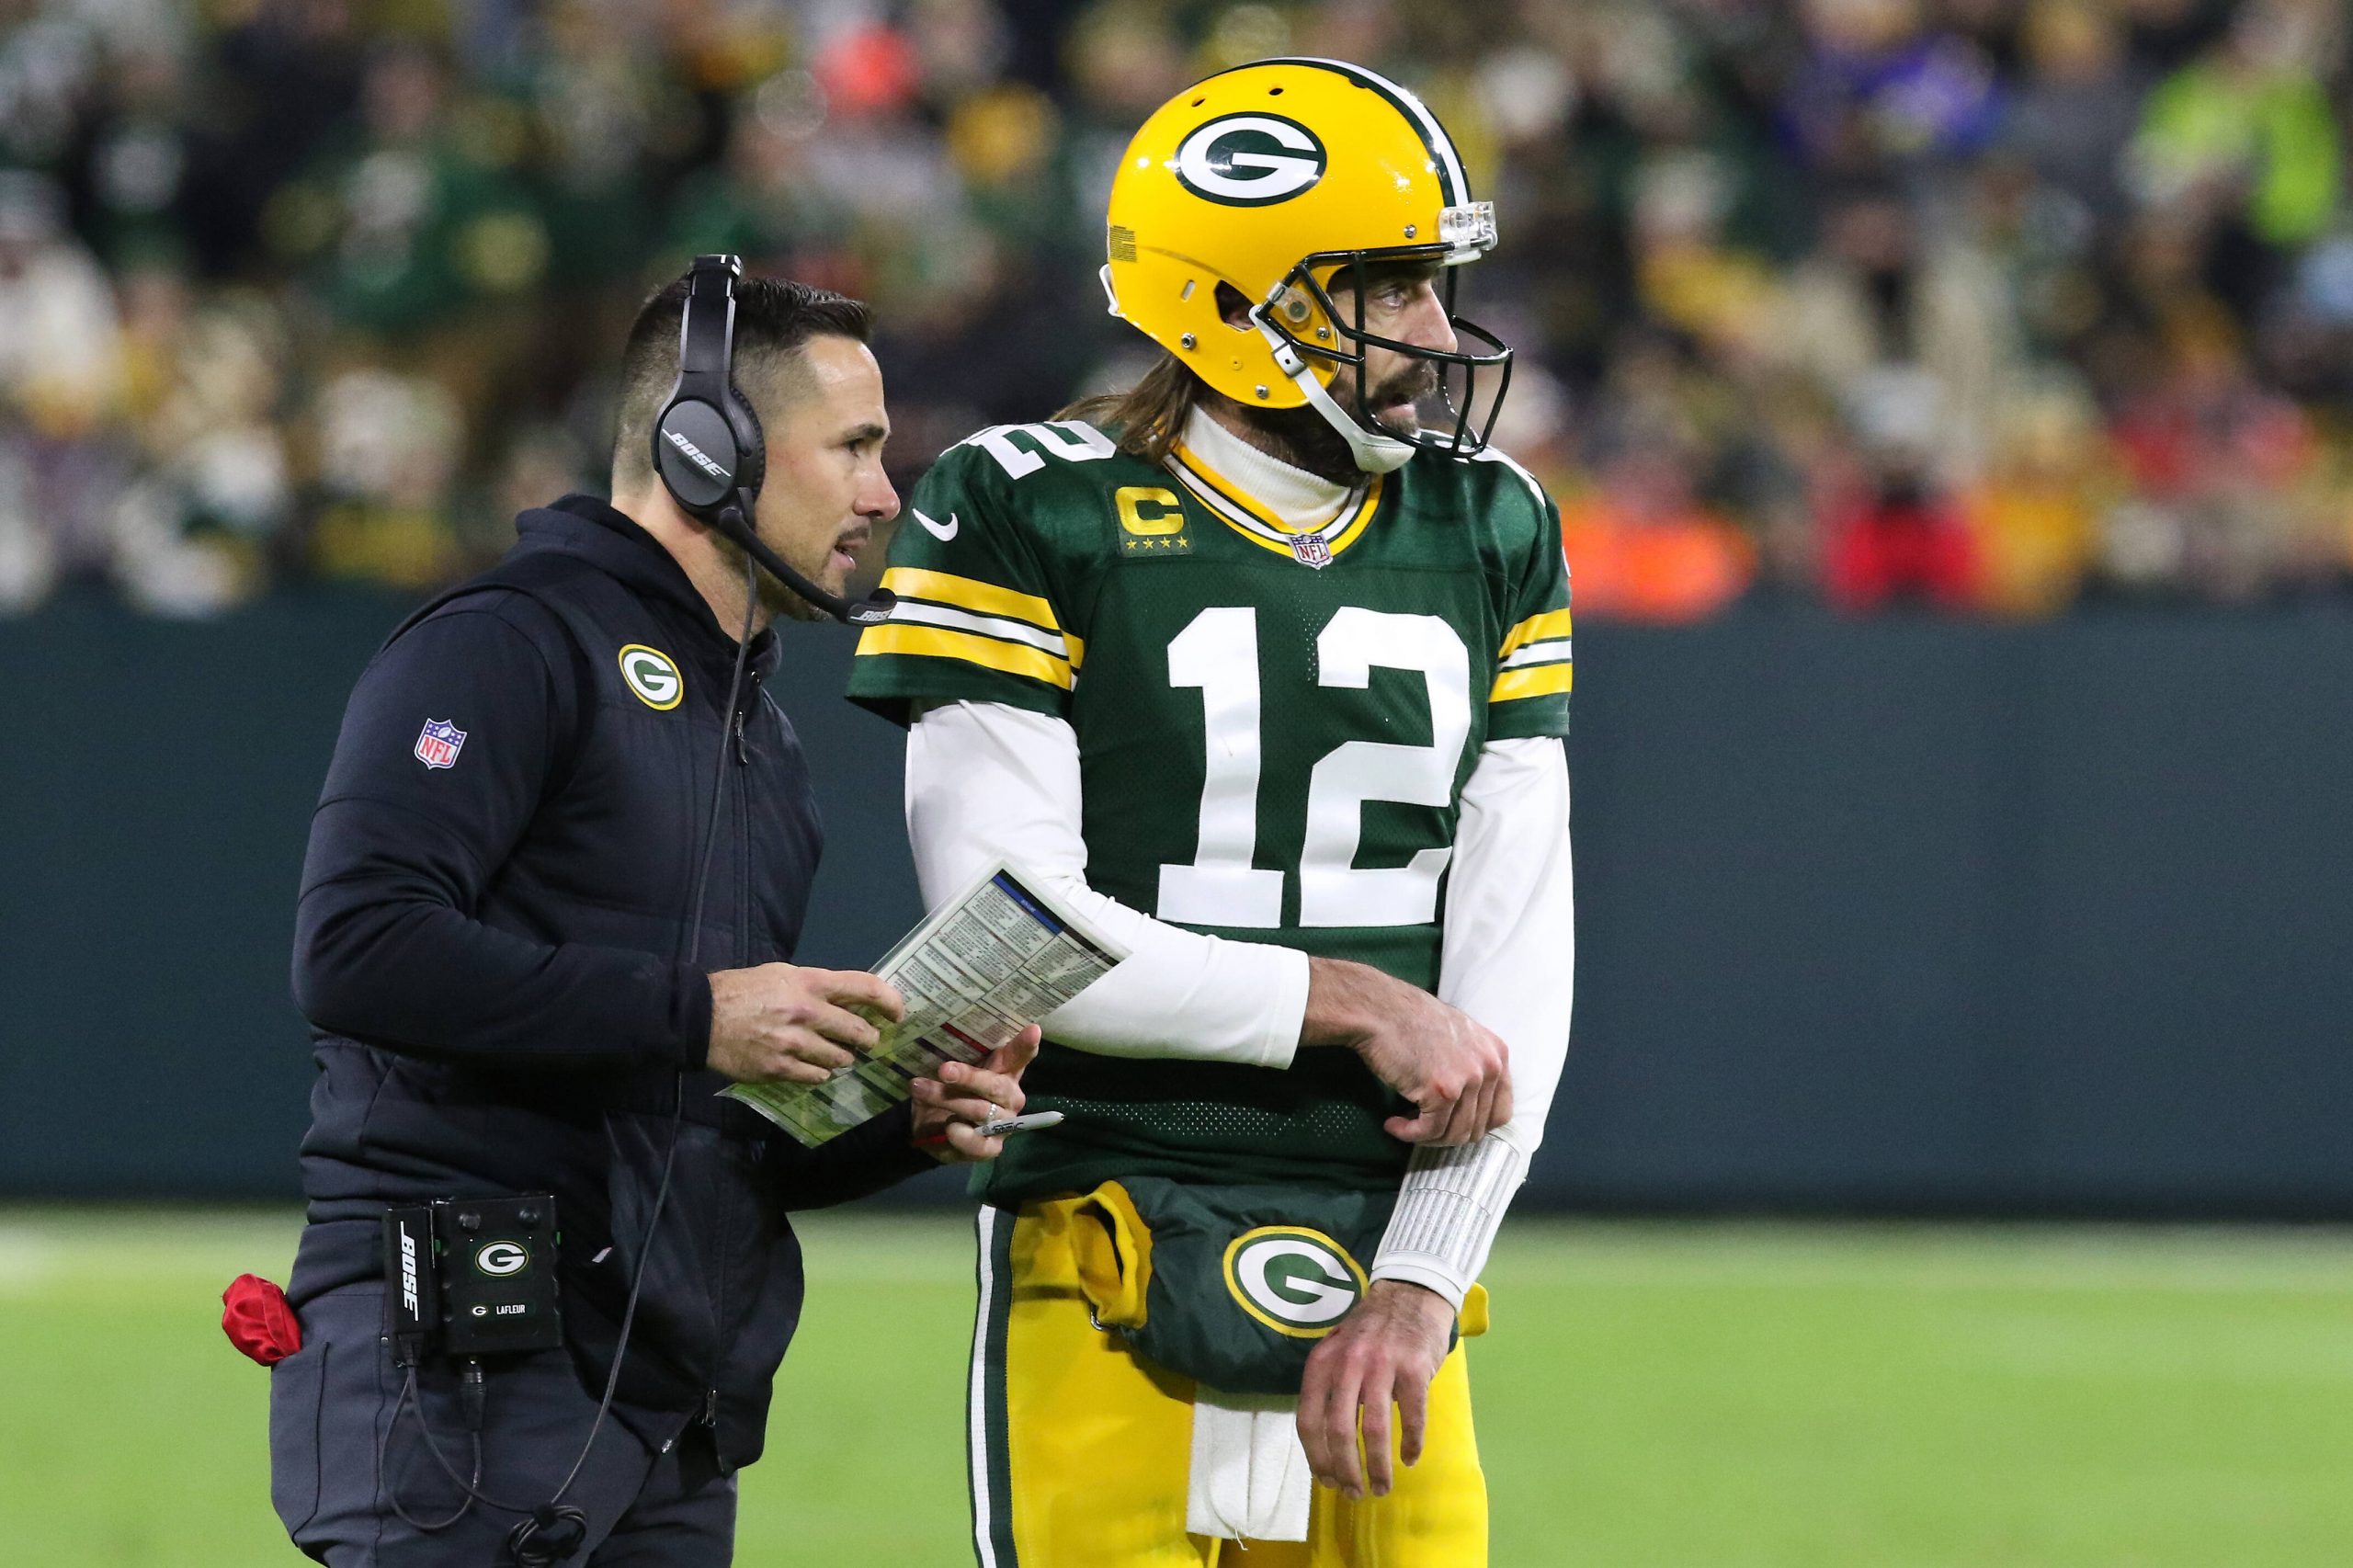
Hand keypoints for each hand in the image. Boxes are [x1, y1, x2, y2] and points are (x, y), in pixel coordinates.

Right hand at [705, 964, 903, 1084]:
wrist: (701, 1017)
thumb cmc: (742, 990)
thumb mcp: (782, 974)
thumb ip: (817, 986)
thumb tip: (851, 998)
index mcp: (810, 982)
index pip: (865, 988)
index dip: (890, 1001)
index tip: (898, 1013)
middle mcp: (807, 1012)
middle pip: (859, 1031)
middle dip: (868, 1039)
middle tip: (866, 1041)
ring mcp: (794, 1043)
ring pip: (841, 1059)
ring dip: (843, 1058)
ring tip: (835, 1054)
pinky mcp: (779, 1069)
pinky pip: (817, 1077)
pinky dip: (820, 1074)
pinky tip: (813, 1067)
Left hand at [911, 1026, 1042, 1162]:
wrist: (929, 1126)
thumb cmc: (947, 1089)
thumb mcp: (950, 1069)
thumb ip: (955, 1057)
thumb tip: (944, 1044)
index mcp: (1005, 1071)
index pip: (1019, 1056)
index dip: (1026, 1045)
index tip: (1033, 1030)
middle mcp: (1010, 1096)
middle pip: (995, 1085)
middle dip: (968, 1077)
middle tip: (943, 1070)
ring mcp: (1004, 1123)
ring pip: (980, 1111)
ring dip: (949, 1101)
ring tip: (921, 1091)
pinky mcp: (992, 1147)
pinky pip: (980, 1143)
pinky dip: (963, 1135)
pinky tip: (949, 1128)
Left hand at [1297, 1280, 1454, 1498]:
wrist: (1410, 1292)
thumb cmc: (1371, 1330)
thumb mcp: (1337, 1351)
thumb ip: (1328, 1389)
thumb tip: (1325, 1447)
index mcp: (1322, 1363)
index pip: (1308, 1420)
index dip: (1316, 1458)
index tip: (1327, 1480)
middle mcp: (1347, 1364)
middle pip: (1338, 1431)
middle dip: (1345, 1471)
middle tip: (1354, 1493)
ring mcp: (1382, 1365)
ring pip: (1374, 1430)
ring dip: (1377, 1467)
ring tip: (1382, 1487)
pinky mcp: (1414, 1368)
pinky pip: (1412, 1416)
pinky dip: (1412, 1444)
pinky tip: (1411, 1459)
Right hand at [1301, 959, 1511, 1145]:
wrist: (1381, 1010)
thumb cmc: (1410, 1021)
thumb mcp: (1460, 1035)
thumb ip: (1474, 1064)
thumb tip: (1470, 1104)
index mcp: (1497, 1054)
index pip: (1500, 1111)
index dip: (1474, 1126)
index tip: (1451, 1125)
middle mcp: (1490, 1067)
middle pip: (1477, 1128)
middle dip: (1447, 1134)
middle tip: (1422, 1128)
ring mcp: (1468, 1080)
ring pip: (1455, 1134)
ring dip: (1427, 1138)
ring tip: (1405, 1125)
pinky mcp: (1443, 1092)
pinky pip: (1429, 1130)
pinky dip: (1409, 1134)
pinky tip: (1393, 1124)